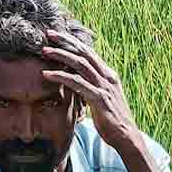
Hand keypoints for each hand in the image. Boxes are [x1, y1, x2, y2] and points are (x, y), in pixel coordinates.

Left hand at [40, 30, 139, 148]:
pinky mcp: (99, 98)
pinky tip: (47, 74)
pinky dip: (61, 76)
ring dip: (61, 55)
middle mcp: (107, 77)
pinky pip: (77, 83)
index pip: (89, 53)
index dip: (73, 42)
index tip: (57, 36)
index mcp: (108, 75)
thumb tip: (75, 82)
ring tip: (45, 51)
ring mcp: (104, 87)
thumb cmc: (111, 120)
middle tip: (49, 34)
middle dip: (66, 41)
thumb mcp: (101, 99)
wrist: (126, 137)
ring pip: (80, 64)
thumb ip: (90, 88)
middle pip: (85, 52)